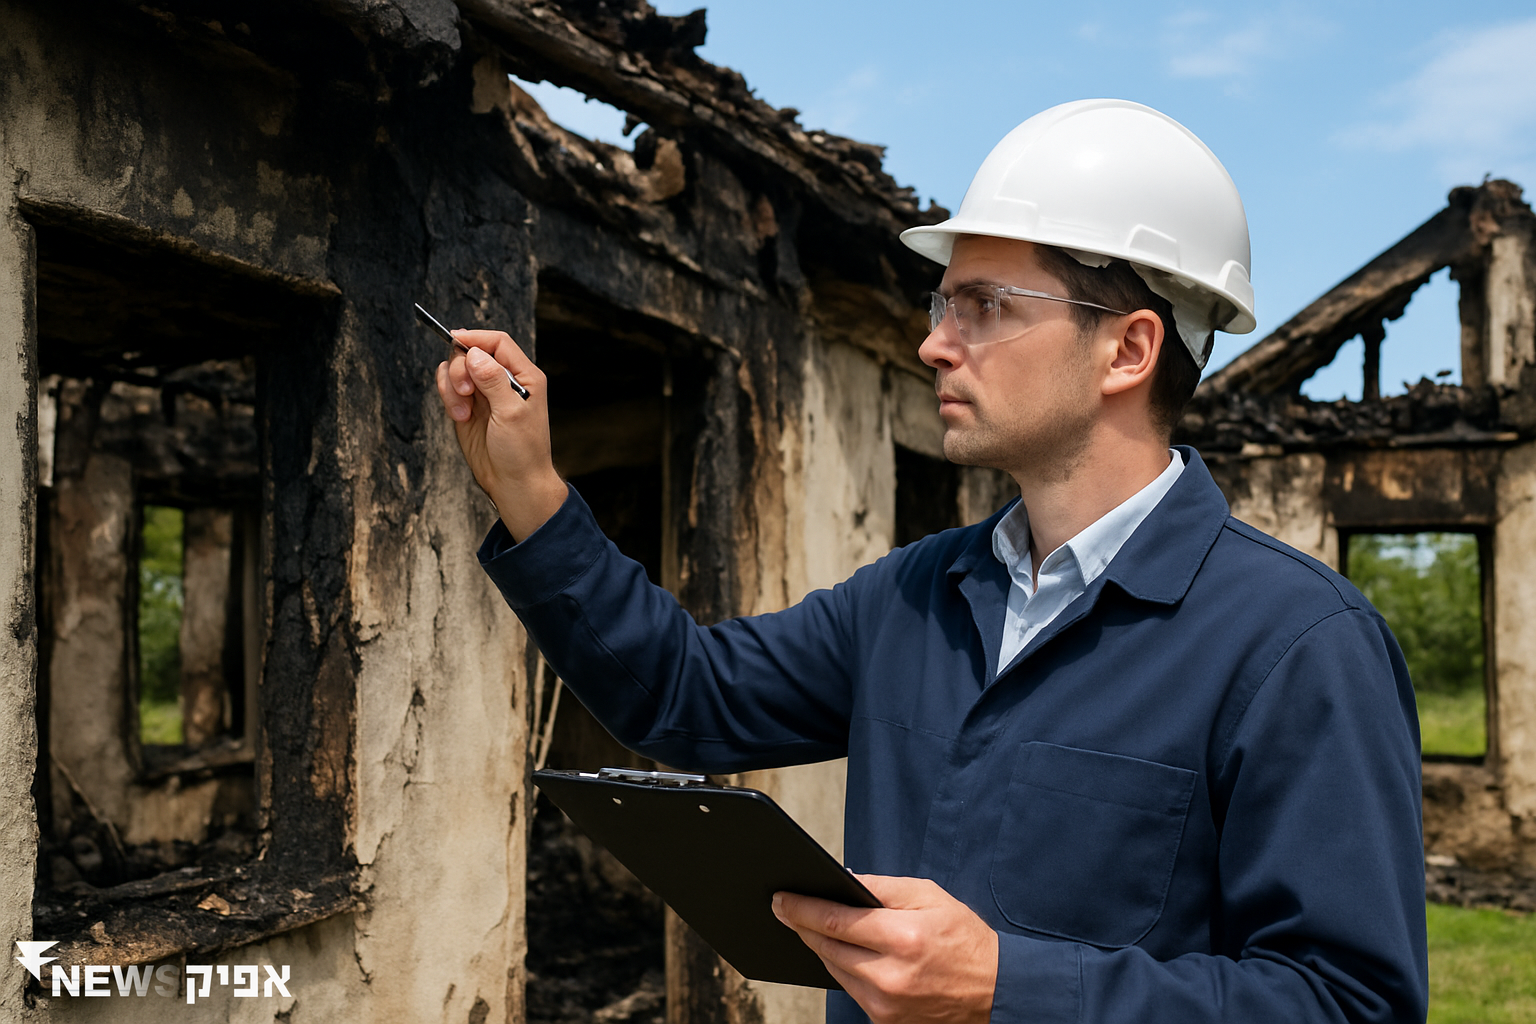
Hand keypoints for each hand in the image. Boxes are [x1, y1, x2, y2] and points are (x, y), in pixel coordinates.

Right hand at [434, 329, 565, 540]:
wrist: (514, 483)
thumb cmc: (523, 452)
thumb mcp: (512, 414)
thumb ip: (493, 381)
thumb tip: (474, 353)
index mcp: (525, 376)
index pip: (498, 342)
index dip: (476, 338)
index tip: (455, 340)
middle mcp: (504, 380)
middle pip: (472, 352)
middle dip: (460, 368)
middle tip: (465, 392)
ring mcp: (484, 393)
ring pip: (456, 369)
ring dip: (452, 385)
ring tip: (462, 412)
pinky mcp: (468, 407)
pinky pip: (449, 388)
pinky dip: (447, 397)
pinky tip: (459, 416)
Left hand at [772, 875, 997, 1023]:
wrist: (996, 991)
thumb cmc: (964, 939)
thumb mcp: (930, 897)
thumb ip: (883, 887)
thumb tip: (843, 880)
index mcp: (903, 938)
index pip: (835, 921)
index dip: (801, 908)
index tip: (781, 898)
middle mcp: (890, 976)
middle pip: (827, 947)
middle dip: (802, 925)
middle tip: (783, 907)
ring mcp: (885, 1005)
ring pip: (834, 969)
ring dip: (820, 947)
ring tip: (809, 925)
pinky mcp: (885, 1021)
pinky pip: (850, 989)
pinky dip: (842, 968)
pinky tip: (840, 951)